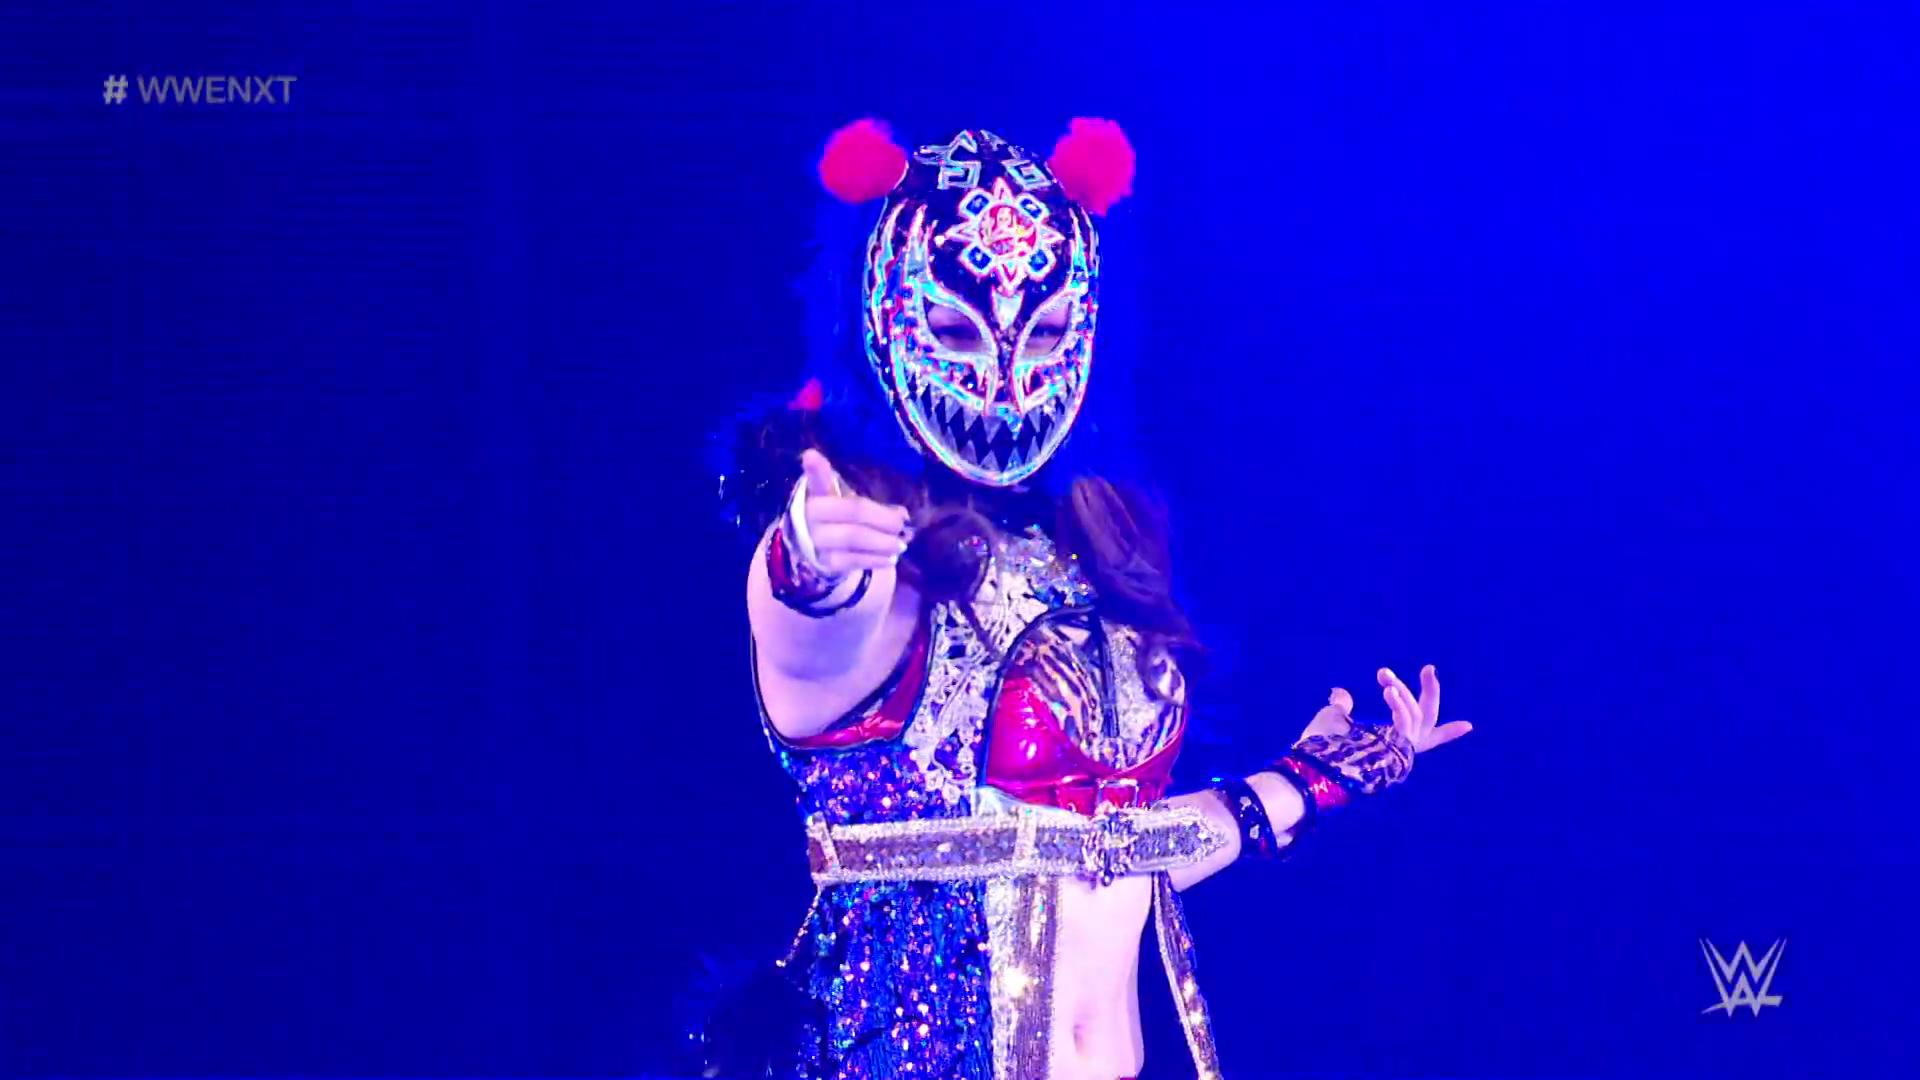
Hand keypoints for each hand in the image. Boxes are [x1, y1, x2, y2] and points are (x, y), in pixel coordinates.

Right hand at [797, 449, 911, 576]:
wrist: (812, 551)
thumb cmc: (835, 520)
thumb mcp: (846, 504)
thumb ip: (872, 506)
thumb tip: (902, 515)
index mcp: (815, 493)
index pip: (816, 479)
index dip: (815, 468)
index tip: (811, 455)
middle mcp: (810, 515)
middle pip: (852, 510)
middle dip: (882, 517)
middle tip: (902, 524)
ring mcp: (816, 540)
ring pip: (854, 537)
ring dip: (883, 541)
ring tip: (901, 544)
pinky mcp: (824, 563)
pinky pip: (854, 561)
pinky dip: (876, 559)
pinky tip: (890, 558)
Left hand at [1306, 665, 1472, 752]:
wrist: (1311, 767)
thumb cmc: (1319, 748)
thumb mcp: (1332, 719)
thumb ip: (1342, 705)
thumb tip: (1340, 691)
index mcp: (1390, 745)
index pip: (1425, 738)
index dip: (1448, 732)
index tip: (1468, 726)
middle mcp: (1400, 750)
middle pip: (1427, 720)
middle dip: (1432, 692)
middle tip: (1429, 668)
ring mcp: (1399, 750)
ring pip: (1415, 715)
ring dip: (1401, 692)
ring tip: (1384, 675)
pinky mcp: (1395, 748)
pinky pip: (1406, 722)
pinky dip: (1399, 704)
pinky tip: (1388, 689)